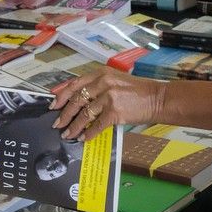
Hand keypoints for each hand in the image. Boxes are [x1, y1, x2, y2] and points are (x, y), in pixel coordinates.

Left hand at [50, 67, 165, 141]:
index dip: (62, 95)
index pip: (75, 84)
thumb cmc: (138, 91)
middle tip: (57, 123)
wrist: (158, 98)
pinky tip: (83, 138)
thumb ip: (98, 86)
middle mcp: (103, 83)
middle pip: (76, 100)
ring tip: (67, 134)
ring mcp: (108, 97)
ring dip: (74, 126)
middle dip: (65, 114)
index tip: (53, 104)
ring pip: (84, 114)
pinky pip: (96, 125)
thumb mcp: (116, 80)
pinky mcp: (115, 112)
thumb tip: (79, 100)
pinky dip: (88, 133)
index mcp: (101, 73)